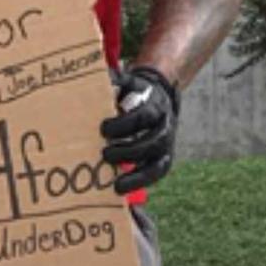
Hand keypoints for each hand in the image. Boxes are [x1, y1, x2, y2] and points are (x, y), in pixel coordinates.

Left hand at [101, 66, 179, 194]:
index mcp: (155, 105)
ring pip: (159, 162)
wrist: (158, 94)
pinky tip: (121, 190)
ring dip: (138, 175)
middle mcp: (165, 125)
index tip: (103, 129)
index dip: (125, 124)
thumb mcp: (125, 81)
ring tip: (116, 185)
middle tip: (104, 154)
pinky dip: (142, 182)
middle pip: (154, 141)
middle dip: (130, 150)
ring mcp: (167, 143)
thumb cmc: (133, 90)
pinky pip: (158, 173)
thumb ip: (113, 80)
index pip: (144, 116)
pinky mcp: (164, 157)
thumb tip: (98, 75)